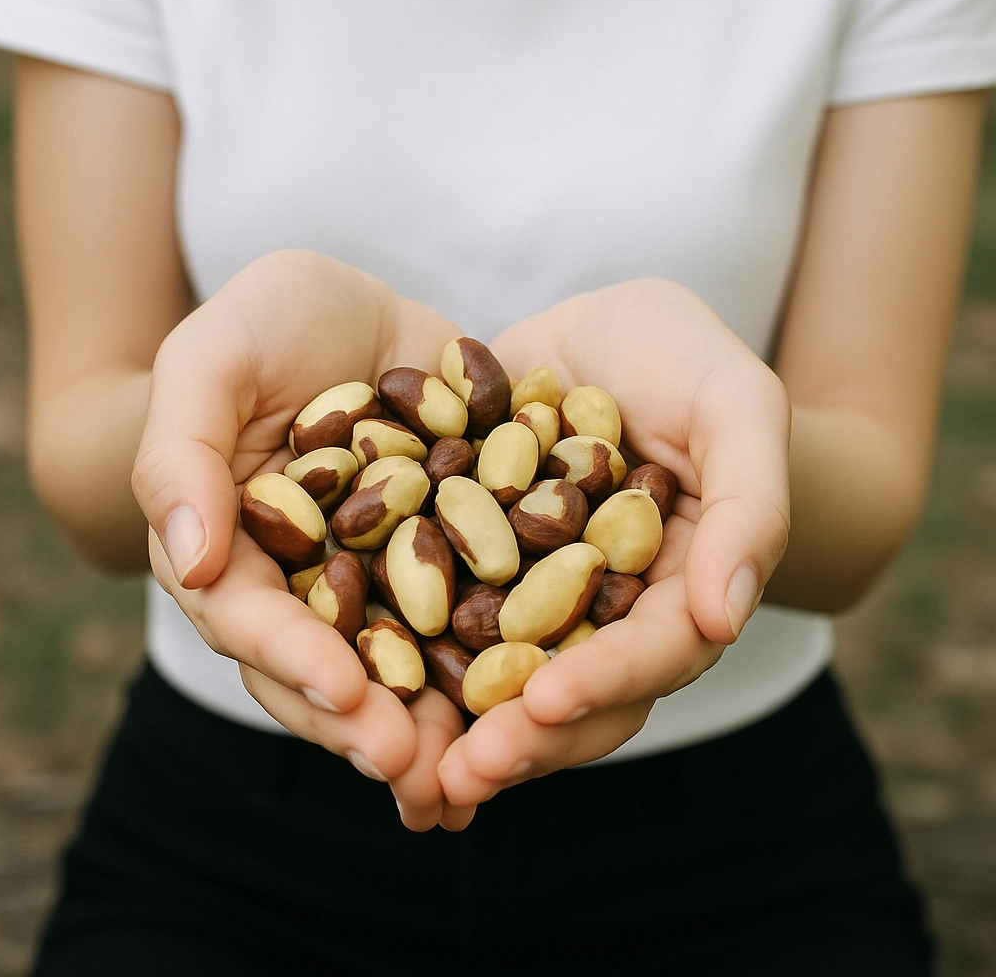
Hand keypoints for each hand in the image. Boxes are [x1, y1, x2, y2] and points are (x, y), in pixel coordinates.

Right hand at [133, 249, 472, 825]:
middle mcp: (310, 580)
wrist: (352, 305)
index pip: (252, 620)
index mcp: (238, 550)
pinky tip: (542, 697)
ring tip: (478, 767)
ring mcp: (385, 573)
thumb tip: (191, 557)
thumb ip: (182, 452)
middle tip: (414, 769)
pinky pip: (477, 606)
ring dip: (436, 719)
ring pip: (405, 659)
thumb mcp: (211, 359)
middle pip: (329, 666)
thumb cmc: (263, 320)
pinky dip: (502, 653)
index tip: (345, 693)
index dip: (292, 660)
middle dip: (367, 722)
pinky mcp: (451, 550)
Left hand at [438, 278, 790, 805]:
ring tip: (409, 760)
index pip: (653, 651)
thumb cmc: (689, 361)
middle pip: (574, 688)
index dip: (606, 680)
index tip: (546, 703)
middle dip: (524, 735)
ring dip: (461, 721)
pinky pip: (442, 612)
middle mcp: (605, 608)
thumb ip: (749, 505)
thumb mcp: (736, 407)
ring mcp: (536, 591)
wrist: (608, 330)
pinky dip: (408, 649)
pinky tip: (357, 677)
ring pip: (504, 672)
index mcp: (679, 588)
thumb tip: (726, 619)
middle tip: (464, 774)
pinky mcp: (475, 560)